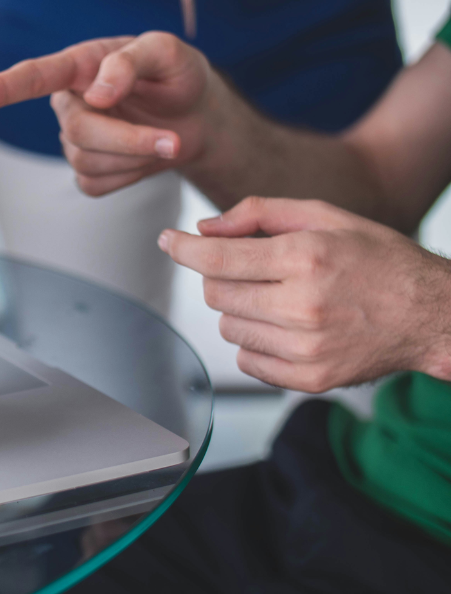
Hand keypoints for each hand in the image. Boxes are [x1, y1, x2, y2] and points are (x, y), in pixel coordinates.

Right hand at [0, 32, 221, 195]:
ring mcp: (75, 140)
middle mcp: (69, 102)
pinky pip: (96, 185)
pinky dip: (130, 177)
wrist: (198, 117)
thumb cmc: (178, 76)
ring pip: (87, 162)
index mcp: (79, 65)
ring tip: (167, 140)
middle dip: (127, 140)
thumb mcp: (168, 53)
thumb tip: (97, 94)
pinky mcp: (88, 172)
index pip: (31, 77)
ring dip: (135, 157)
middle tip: (172, 140)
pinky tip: (144, 158)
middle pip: (78, 131)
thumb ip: (131, 61)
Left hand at [159, 197, 450, 391]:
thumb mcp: (325, 216)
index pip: (217, 258)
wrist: (431, 314)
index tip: (168, 241)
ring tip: (278, 298)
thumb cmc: (378, 259)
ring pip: (227, 327)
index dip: (183, 249)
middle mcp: (303, 306)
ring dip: (239, 309)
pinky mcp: (310, 379)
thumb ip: (258, 213)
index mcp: (305, 258)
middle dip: (222, 276)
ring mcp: (306, 348)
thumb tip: (204, 229)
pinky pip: (247, 361)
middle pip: (216, 293)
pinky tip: (285, 326)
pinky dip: (254, 343)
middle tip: (253, 269)